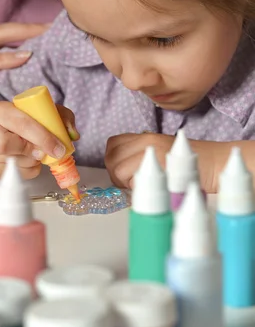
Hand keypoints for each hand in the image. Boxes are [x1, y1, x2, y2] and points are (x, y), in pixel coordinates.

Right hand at [0, 101, 78, 178]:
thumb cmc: (23, 119)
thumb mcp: (42, 110)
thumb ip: (61, 116)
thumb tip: (72, 134)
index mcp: (0, 110)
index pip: (20, 123)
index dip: (42, 136)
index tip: (59, 147)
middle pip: (5, 145)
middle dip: (32, 150)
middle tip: (45, 152)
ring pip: (14, 163)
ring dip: (33, 160)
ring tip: (36, 151)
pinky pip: (18, 175)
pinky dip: (31, 169)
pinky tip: (31, 159)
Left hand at [105, 132, 232, 192]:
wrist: (215, 163)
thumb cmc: (189, 162)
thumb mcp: (161, 150)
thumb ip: (139, 155)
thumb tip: (119, 170)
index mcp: (144, 136)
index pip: (112, 145)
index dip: (113, 160)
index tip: (123, 172)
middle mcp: (145, 141)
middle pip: (111, 158)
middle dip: (115, 174)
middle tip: (130, 183)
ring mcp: (151, 153)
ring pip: (117, 169)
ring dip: (124, 182)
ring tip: (141, 187)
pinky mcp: (158, 167)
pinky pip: (133, 180)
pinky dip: (136, 188)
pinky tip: (149, 190)